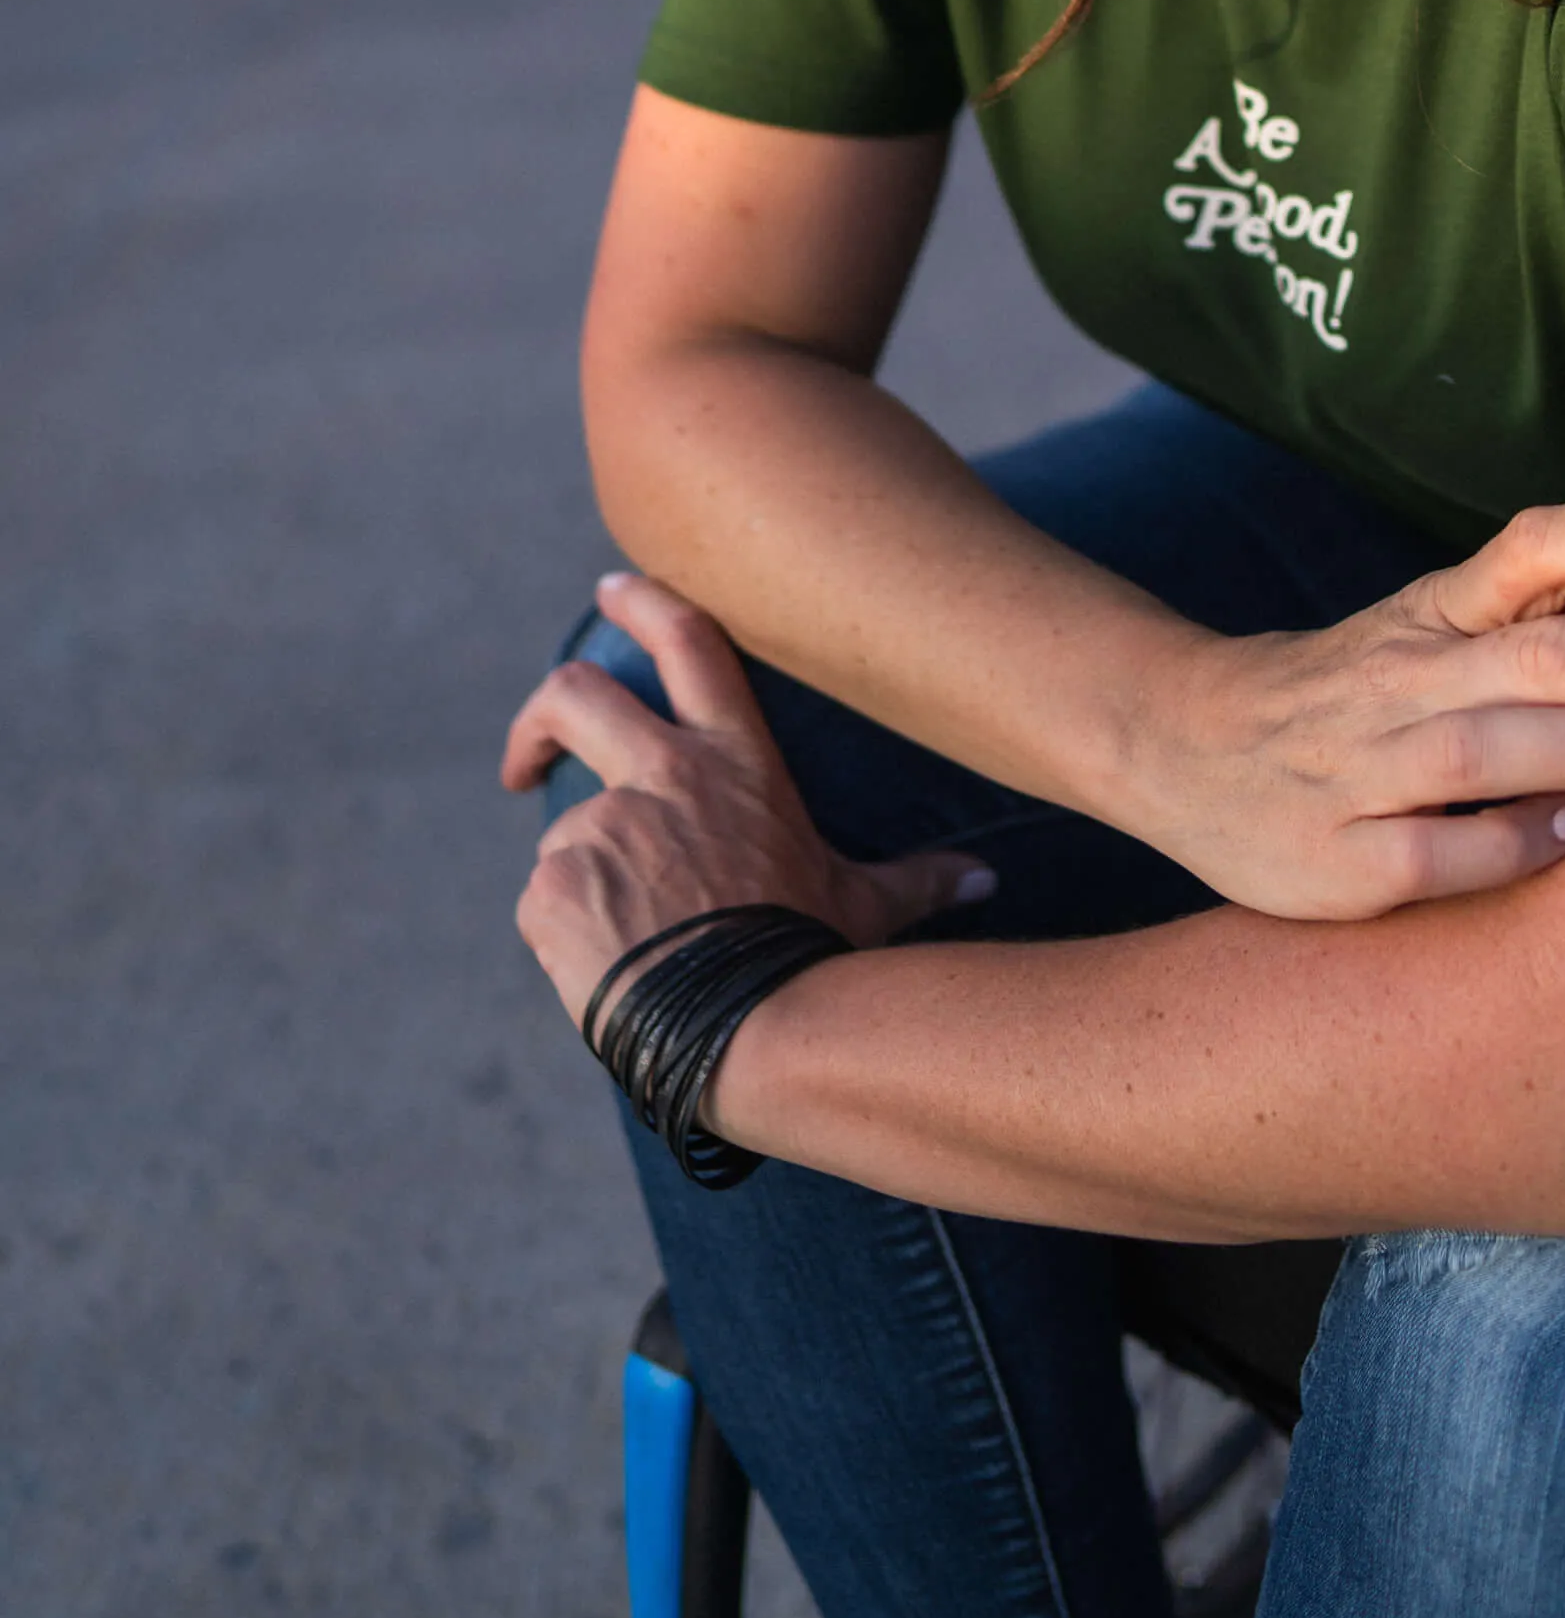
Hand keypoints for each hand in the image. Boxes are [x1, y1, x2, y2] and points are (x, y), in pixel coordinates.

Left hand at [501, 572, 990, 1033]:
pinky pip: (544, 904)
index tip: (609, 590)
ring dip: (583, 880)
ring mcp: (601, 824)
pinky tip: (603, 976)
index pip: (689, 642)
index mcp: (735, 762)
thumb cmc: (811, 957)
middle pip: (576, 694)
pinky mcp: (552, 885)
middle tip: (525, 762)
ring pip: (566, 833)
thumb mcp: (866, 907)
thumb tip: (986, 880)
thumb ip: (919, 882)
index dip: (644, 600)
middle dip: (540, 718)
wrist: (745, 1027)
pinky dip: (563, 935)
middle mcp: (662, 775)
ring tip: (628, 949)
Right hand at [1131, 503, 1564, 921]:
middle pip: (1546, 652)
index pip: (1537, 546)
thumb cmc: (1359, 691)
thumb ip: (1544, 621)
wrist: (1188, 748)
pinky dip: (1512, 843)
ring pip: (1487, 746)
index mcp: (1436, 611)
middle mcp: (1404, 674)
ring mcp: (1364, 766)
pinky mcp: (1339, 859)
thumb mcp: (1434, 629)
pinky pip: (1438, 852)